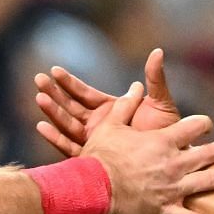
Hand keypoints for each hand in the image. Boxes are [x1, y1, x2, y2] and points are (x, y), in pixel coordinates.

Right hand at [35, 47, 181, 155]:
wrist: (175, 161)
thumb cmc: (170, 134)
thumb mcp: (161, 103)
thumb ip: (155, 79)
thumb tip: (158, 52)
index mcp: (111, 110)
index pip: (84, 94)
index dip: (69, 83)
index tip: (54, 71)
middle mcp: (100, 125)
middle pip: (71, 107)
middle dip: (54, 93)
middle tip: (38, 80)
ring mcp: (96, 143)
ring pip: (68, 125)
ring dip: (53, 112)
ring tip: (40, 99)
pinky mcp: (96, 159)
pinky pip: (71, 148)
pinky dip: (56, 138)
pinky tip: (42, 127)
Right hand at [79, 82, 213, 213]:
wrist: (91, 189)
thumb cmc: (98, 156)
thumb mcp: (110, 125)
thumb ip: (126, 104)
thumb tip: (136, 85)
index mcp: (162, 142)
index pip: (193, 127)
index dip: (201, 123)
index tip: (206, 124)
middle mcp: (173, 164)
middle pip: (210, 153)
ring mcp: (172, 189)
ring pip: (210, 183)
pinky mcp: (166, 210)